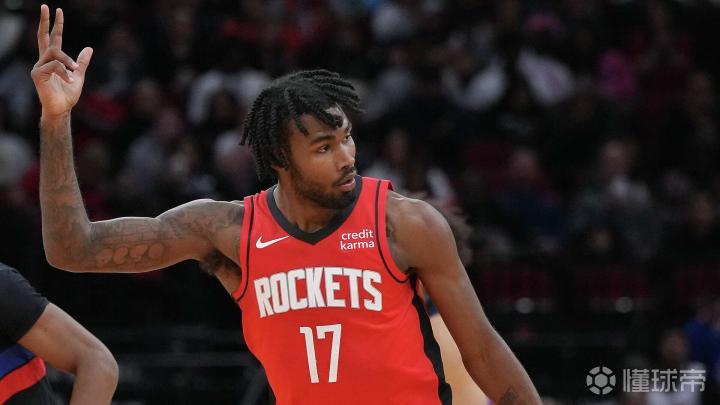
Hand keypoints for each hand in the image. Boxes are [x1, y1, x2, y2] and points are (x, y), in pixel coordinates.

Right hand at [31, 5, 92, 119]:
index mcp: (53, 60)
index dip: (55, 25)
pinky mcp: (37, 74)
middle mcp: (43, 61)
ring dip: (68, 61)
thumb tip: (88, 48)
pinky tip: (69, 80)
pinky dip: (64, 71)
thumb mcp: (79, 76)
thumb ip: (82, 62)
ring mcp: (38, 66)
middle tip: (46, 6)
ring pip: (54, 53)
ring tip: (75, 71)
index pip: (53, 38)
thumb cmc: (68, 95)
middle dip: (46, 21)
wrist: (62, 109)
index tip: (58, 11)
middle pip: (43, 37)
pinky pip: (54, 65)